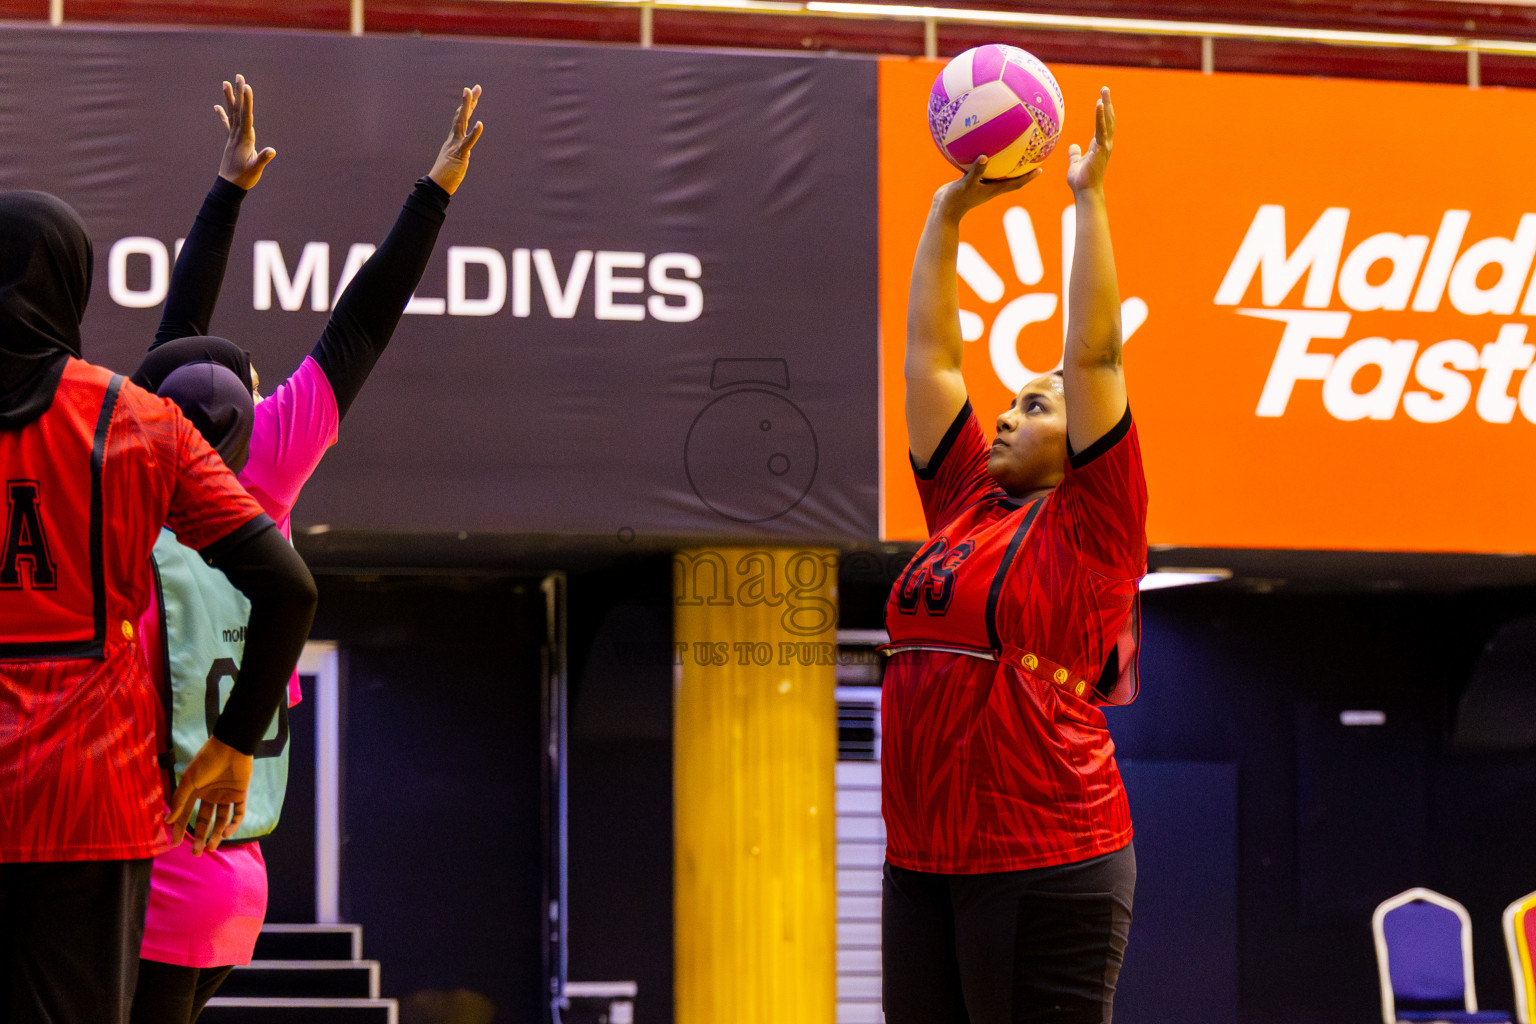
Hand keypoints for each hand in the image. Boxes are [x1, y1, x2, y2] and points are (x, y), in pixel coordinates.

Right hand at [165, 735, 252, 854]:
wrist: (231, 746)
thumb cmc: (206, 761)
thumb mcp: (190, 781)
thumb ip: (180, 801)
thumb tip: (166, 821)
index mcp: (195, 791)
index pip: (185, 814)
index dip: (179, 829)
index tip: (174, 844)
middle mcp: (209, 795)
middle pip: (204, 820)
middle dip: (200, 837)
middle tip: (197, 853)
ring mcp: (225, 795)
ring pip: (221, 820)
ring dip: (217, 834)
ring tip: (211, 847)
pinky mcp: (240, 793)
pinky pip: (238, 813)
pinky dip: (234, 824)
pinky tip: (228, 833)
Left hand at [215, 74, 276, 189]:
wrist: (229, 187)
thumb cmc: (244, 178)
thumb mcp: (256, 169)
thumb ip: (263, 159)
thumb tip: (272, 150)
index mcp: (245, 139)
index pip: (246, 116)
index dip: (247, 101)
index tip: (247, 87)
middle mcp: (237, 134)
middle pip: (238, 110)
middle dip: (239, 93)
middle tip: (238, 76)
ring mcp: (233, 137)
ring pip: (232, 113)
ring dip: (229, 98)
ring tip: (225, 83)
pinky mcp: (231, 141)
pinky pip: (227, 125)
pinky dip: (222, 115)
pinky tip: (217, 106)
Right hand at [428, 85, 484, 195]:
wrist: (437, 186)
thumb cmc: (446, 174)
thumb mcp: (454, 158)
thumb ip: (459, 150)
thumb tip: (464, 148)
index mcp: (453, 139)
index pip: (461, 119)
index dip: (467, 106)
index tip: (472, 93)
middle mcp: (454, 139)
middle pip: (461, 116)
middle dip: (469, 101)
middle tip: (476, 87)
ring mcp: (456, 145)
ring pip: (462, 123)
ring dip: (467, 107)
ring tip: (472, 94)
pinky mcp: (460, 155)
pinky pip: (468, 143)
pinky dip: (474, 133)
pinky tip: (480, 124)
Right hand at [934, 156, 1040, 220]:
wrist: (942, 211)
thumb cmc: (956, 200)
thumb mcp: (966, 184)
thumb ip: (976, 170)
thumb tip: (985, 156)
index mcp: (994, 189)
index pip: (1016, 183)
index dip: (1028, 177)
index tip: (1040, 169)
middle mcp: (990, 187)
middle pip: (1011, 178)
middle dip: (1021, 169)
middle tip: (1032, 158)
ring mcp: (980, 185)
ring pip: (996, 173)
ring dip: (1004, 165)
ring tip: (1010, 150)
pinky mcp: (970, 182)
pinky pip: (980, 169)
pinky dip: (982, 161)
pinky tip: (979, 149)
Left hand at [1066, 86, 1113, 194]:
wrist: (1085, 192)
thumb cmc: (1081, 181)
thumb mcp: (1076, 164)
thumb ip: (1075, 154)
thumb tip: (1073, 146)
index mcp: (1099, 146)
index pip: (1102, 125)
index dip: (1102, 112)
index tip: (1101, 99)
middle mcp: (1105, 144)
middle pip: (1108, 119)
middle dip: (1108, 103)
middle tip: (1105, 89)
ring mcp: (1104, 146)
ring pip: (1107, 121)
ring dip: (1106, 105)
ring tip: (1104, 91)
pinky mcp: (1101, 148)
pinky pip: (1101, 128)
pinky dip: (1100, 116)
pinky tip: (1099, 104)